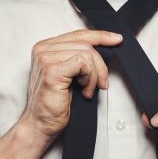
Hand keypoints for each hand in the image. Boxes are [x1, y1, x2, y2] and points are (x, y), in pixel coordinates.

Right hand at [18, 28, 123, 143]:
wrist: (40, 124)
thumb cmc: (54, 103)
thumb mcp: (69, 74)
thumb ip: (78, 57)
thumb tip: (105, 47)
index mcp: (45, 47)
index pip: (77, 34)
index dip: (100, 36)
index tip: (117, 39)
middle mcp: (42, 49)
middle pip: (85, 43)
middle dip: (100, 64)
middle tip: (101, 84)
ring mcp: (45, 58)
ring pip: (86, 53)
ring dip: (95, 74)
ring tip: (88, 90)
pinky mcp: (51, 70)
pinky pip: (83, 63)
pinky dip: (90, 78)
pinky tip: (84, 90)